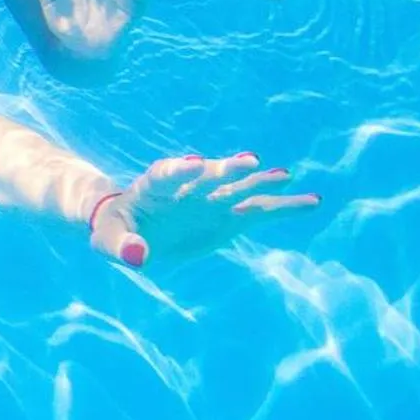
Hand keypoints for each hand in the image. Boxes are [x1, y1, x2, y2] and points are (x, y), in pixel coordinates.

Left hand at [89, 153, 319, 268]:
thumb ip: (122, 246)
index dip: (179, 169)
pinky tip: (311, 201)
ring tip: (284, 176)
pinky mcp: (228, 217)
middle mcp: (187, 189)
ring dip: (260, 182)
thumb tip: (138, 258)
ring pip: (239, 189)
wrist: (129, 229)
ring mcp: (210, 201)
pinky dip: (283, 207)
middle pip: (207, 177)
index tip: (195, 162)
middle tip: (250, 162)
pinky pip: (260, 211)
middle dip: (226, 169)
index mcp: (153, 188)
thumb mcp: (108, 240)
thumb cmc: (114, 230)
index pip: (165, 174)